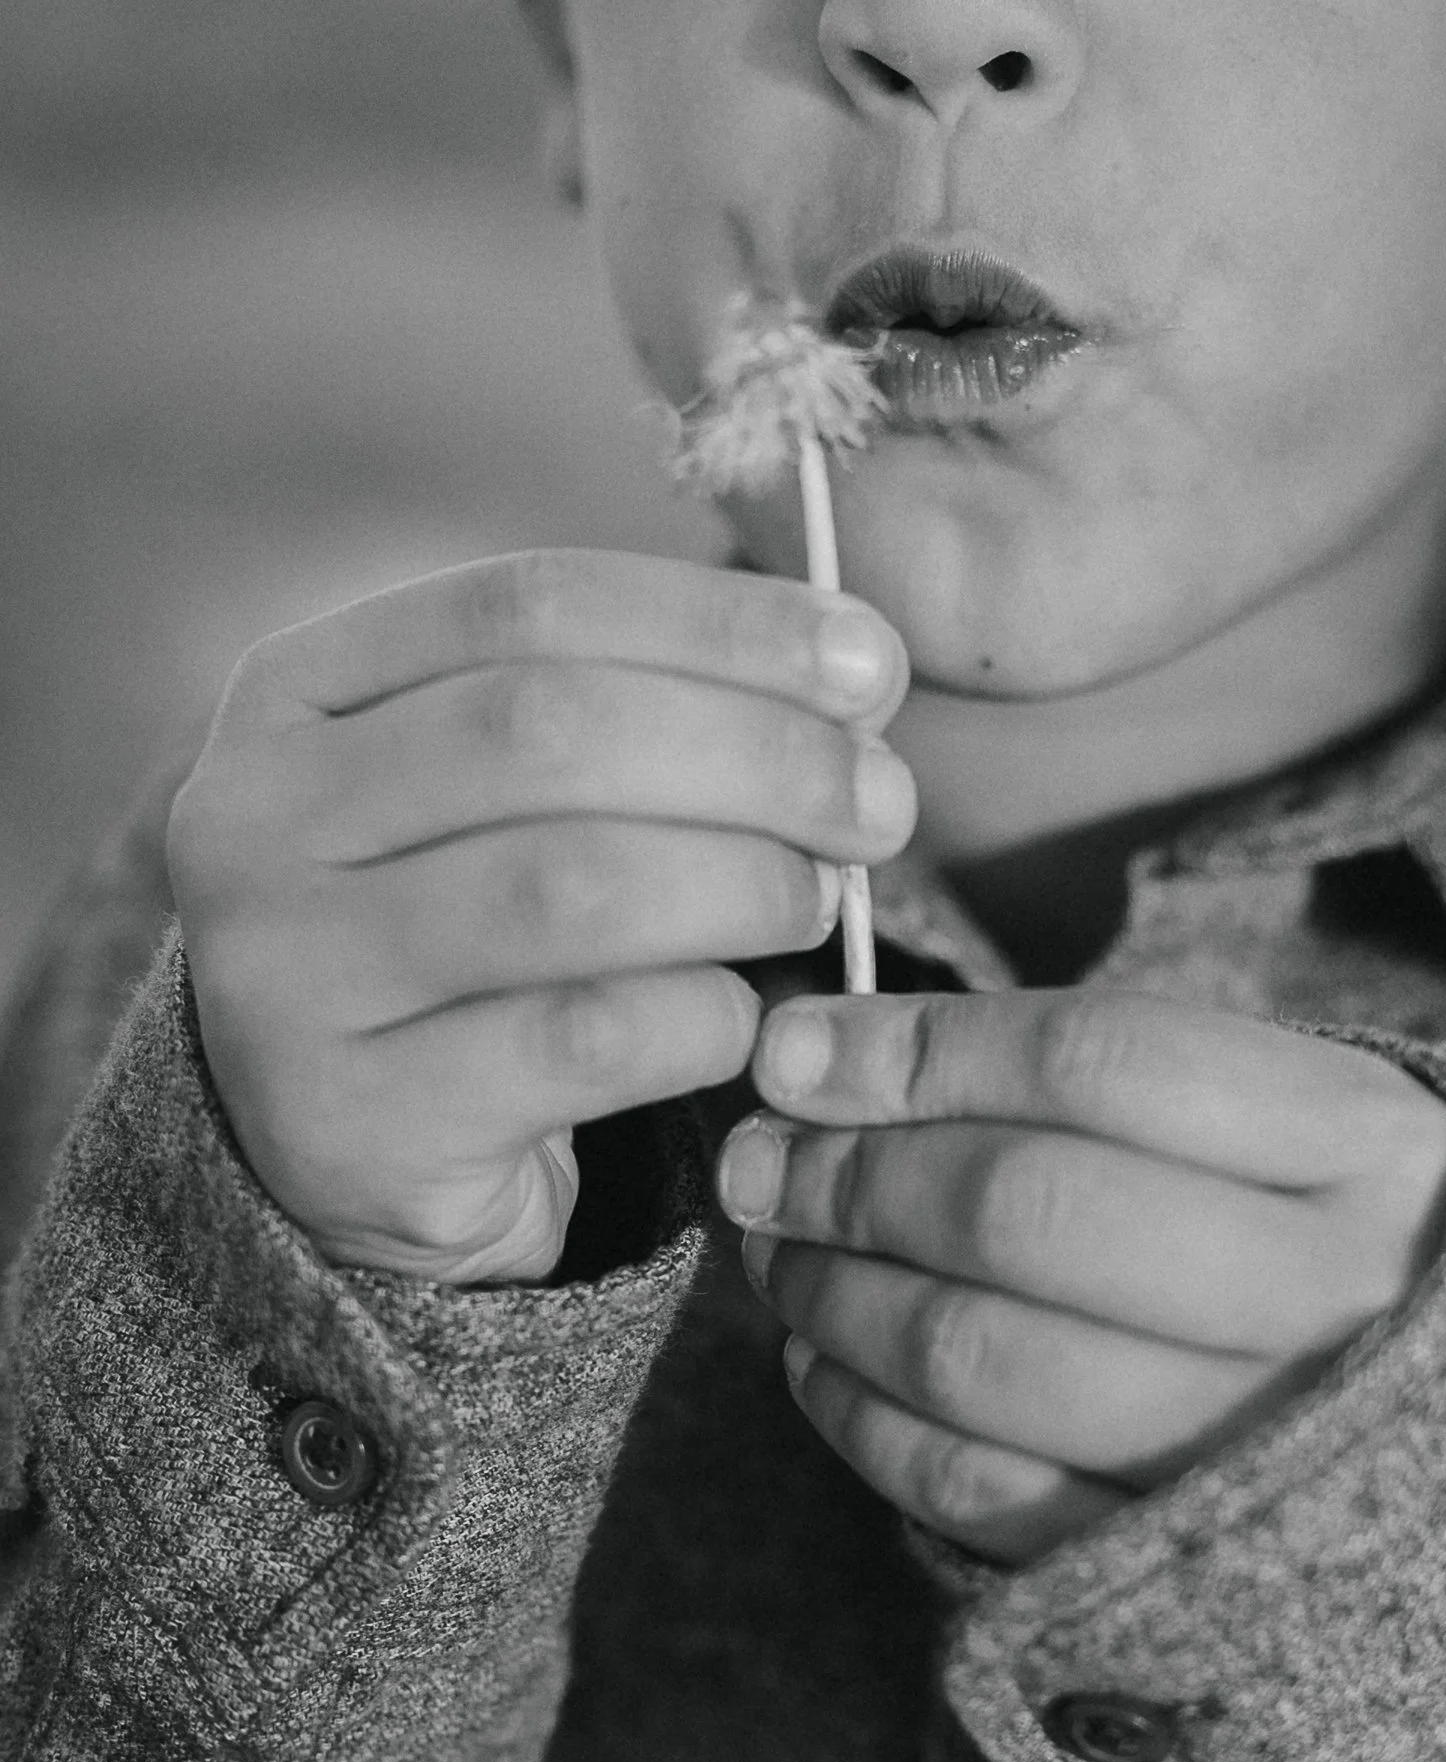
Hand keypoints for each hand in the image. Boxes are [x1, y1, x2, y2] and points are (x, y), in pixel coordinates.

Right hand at [167, 550, 914, 1278]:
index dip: (719, 622)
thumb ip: (642, 704)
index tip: (867, 663)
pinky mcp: (350, 1120)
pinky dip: (701, 1016)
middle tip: (880, 802)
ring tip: (821, 900)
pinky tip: (742, 1019)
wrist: (359, 1157)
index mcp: (294, 690)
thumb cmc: (475, 934)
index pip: (529, 604)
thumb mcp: (510, 792)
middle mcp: (249, 816)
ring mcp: (282, 973)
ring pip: (566, 886)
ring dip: (741, 882)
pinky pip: (581, 1042)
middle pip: (547, 733)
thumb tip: (854, 665)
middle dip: (756, 756)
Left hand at [716, 987, 1445, 1562]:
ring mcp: (1273, 1455)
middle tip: (762, 1159)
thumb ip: (1096, 1076)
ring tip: (782, 1255)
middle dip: (854, 1178)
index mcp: (1379, 1148)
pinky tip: (826, 1367)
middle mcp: (1345, 1299)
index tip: (796, 1046)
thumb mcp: (1290, 1126)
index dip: (923, 1050)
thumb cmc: (1333, 1255)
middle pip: (1032, 1210)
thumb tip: (824, 1054)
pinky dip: (868, 1423)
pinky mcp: (1193, 1585)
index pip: (1105, 1061)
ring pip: (987, 1358)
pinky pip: (982, 1493)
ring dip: (840, 1297)